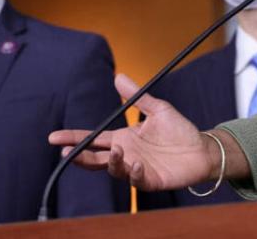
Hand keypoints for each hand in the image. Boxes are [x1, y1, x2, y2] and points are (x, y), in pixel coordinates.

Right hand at [49, 74, 216, 190]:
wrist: (201, 148)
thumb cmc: (179, 130)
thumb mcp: (158, 109)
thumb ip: (137, 96)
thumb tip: (118, 76)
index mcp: (124, 138)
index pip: (94, 138)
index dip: (74, 138)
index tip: (54, 137)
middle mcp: (126, 154)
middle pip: (96, 158)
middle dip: (80, 156)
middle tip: (66, 152)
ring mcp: (136, 169)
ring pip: (114, 170)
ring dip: (113, 162)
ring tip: (117, 150)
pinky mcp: (150, 180)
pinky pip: (136, 180)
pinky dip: (133, 173)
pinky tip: (136, 163)